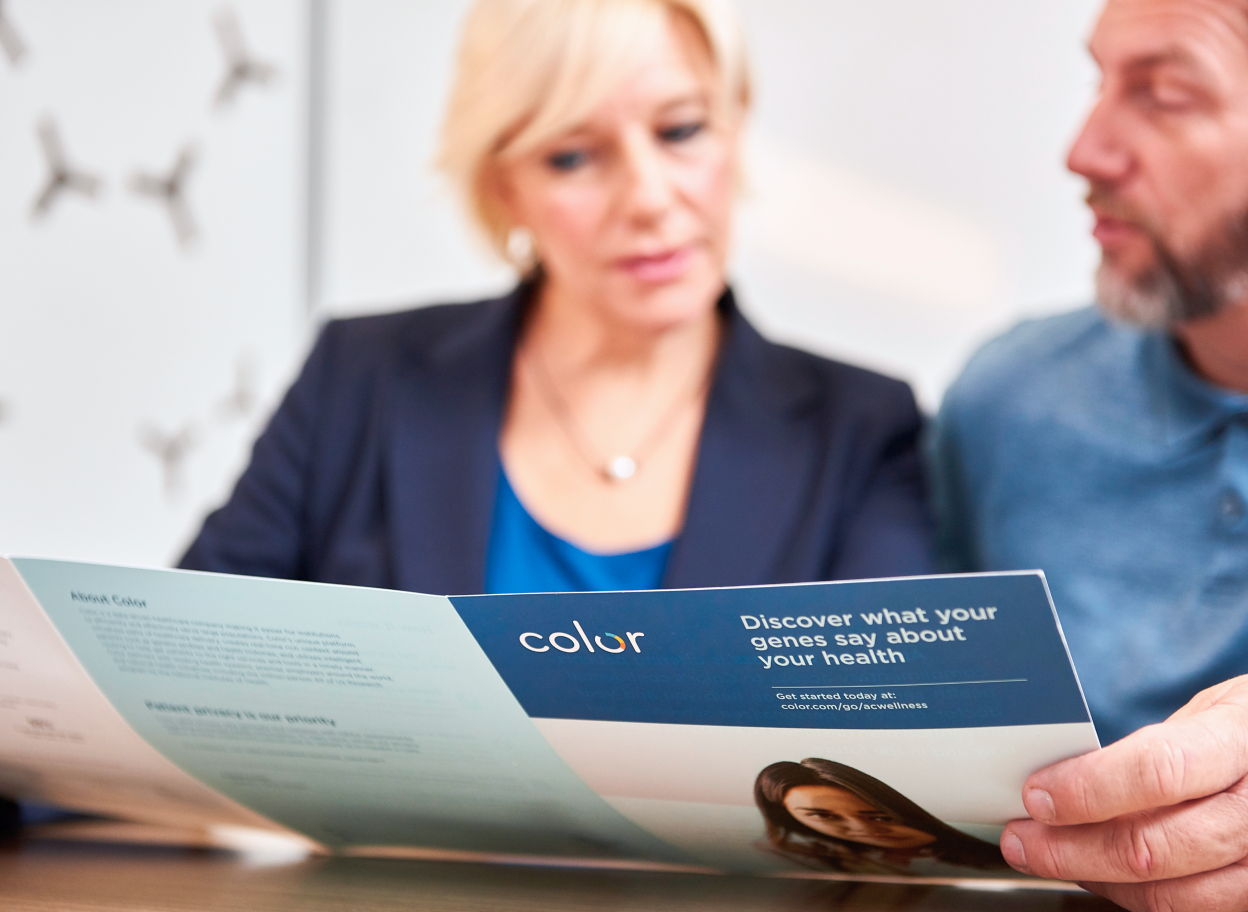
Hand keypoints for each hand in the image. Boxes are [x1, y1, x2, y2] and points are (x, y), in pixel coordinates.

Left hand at [1000, 675, 1247, 911]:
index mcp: (1243, 740)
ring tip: (1051, 856)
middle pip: (1152, 847)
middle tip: (1022, 838)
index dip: (1087, 789)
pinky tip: (1102, 873)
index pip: (1158, 771)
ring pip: (1169, 894)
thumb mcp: (1210, 715)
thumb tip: (1063, 775)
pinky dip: (1135, 897)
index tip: (1037, 795)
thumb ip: (1150, 749)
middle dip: (1069, 848)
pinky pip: (1190, 911)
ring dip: (1095, 878)